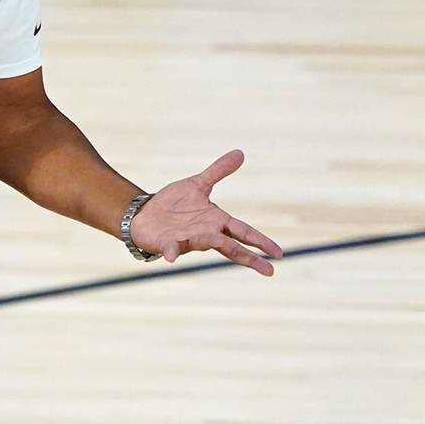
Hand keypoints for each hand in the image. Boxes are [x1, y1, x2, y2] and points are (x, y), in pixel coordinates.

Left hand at [127, 149, 282, 275]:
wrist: (145, 214)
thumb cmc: (173, 204)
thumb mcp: (198, 184)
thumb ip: (218, 171)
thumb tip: (240, 152)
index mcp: (217, 221)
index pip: (244, 232)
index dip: (260, 241)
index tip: (278, 253)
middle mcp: (206, 234)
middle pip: (233, 247)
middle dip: (250, 258)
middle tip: (269, 270)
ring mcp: (188, 240)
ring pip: (207, 245)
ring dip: (218, 246)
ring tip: (232, 251)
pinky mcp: (168, 243)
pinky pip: (171, 248)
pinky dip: (172, 252)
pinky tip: (171, 257)